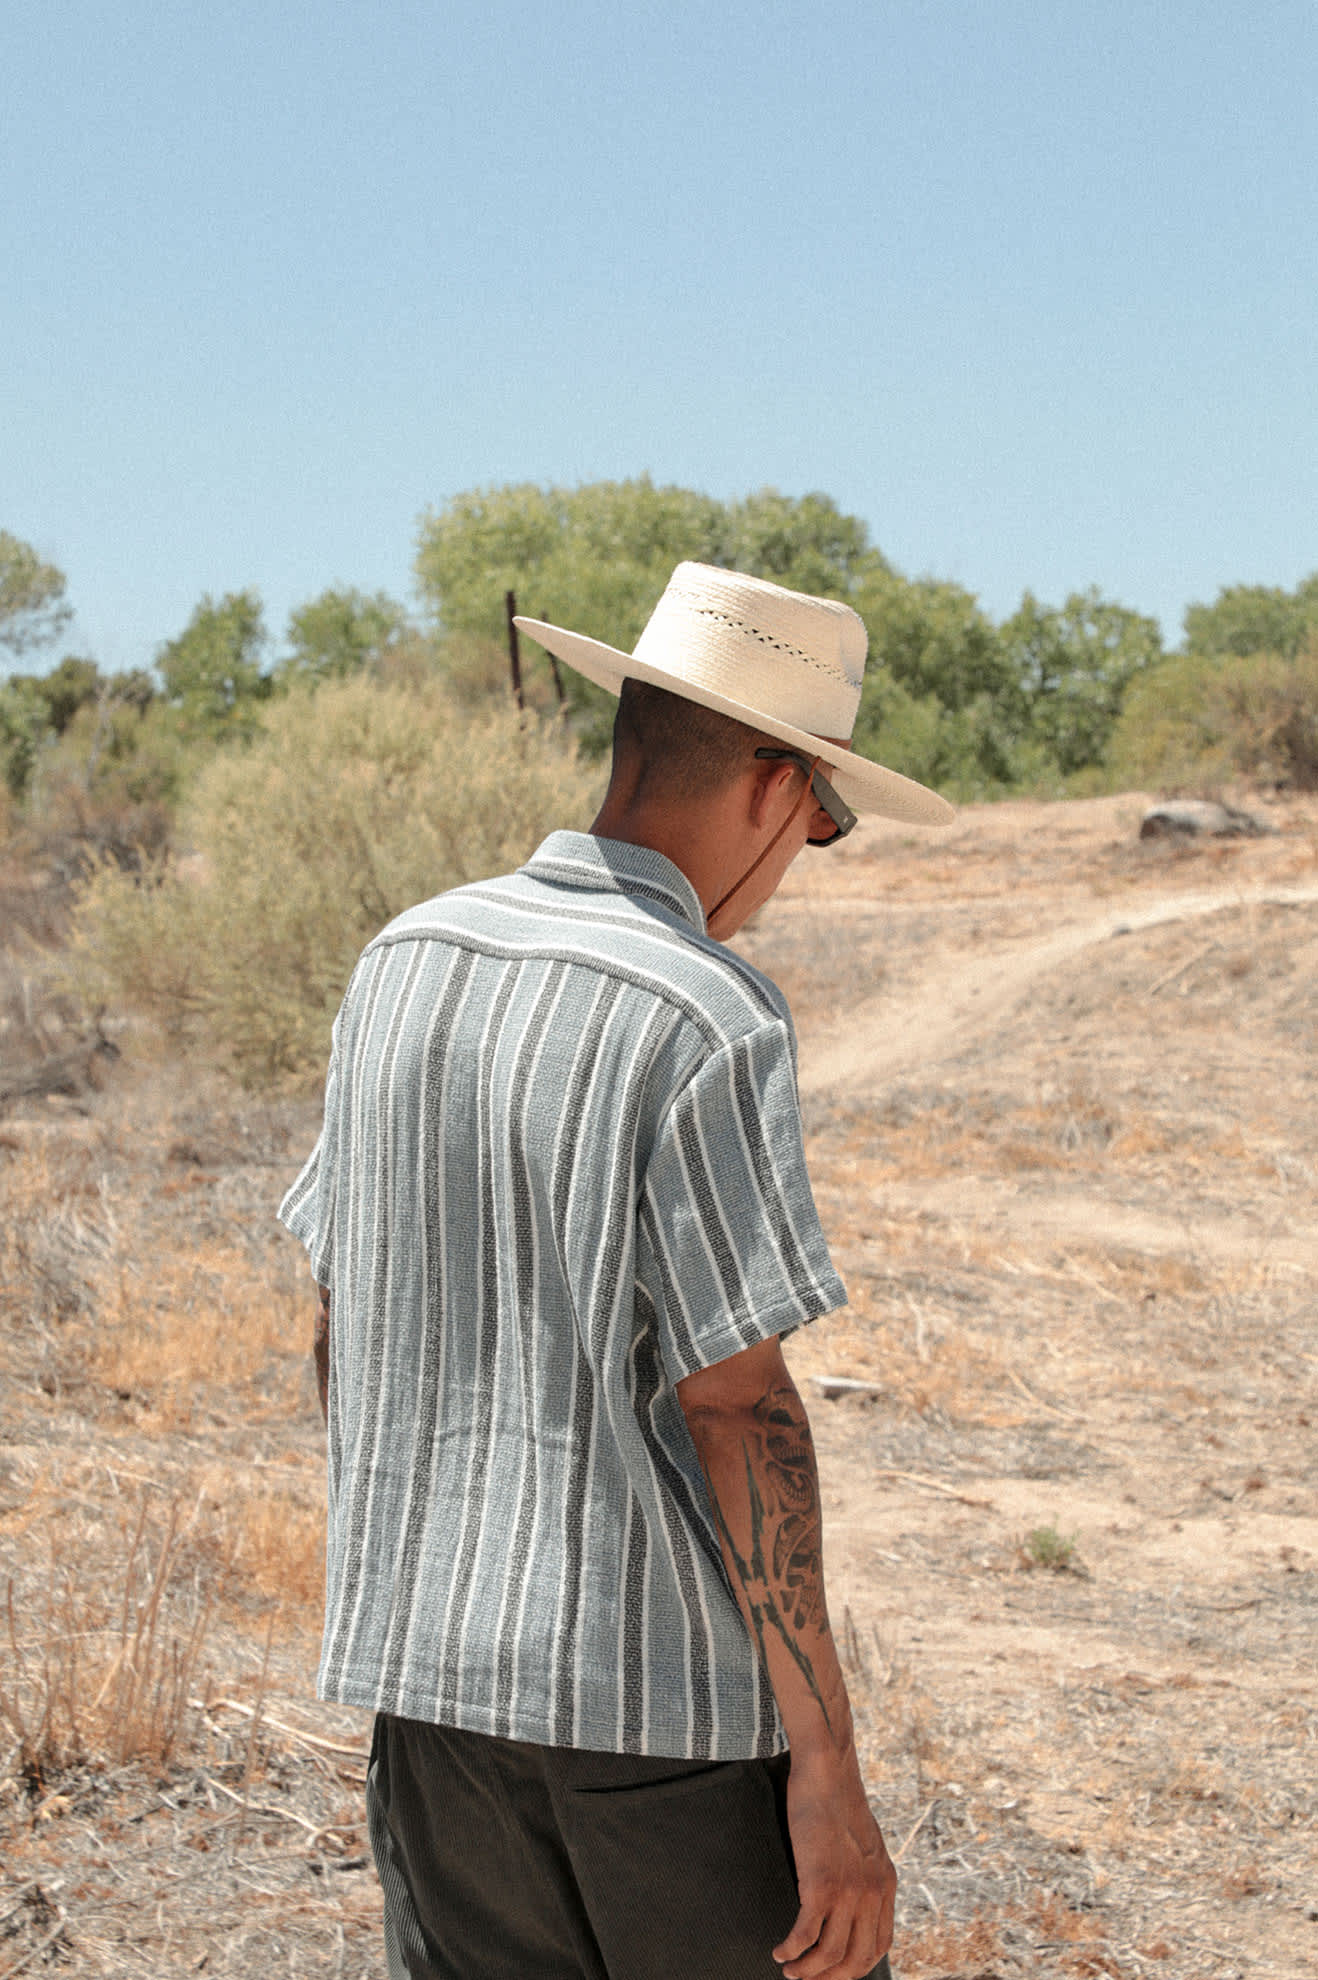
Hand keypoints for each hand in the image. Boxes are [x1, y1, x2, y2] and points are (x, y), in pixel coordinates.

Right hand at [774, 1751, 895, 1979]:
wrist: (827, 1770)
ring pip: (830, 1954)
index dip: (855, 1967)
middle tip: (807, 1979)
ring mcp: (849, 1891)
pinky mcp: (822, 1883)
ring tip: (789, 1970)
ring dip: (807, 1971)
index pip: (880, 1946)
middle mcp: (873, 1893)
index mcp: (886, 1884)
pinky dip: (791, 1949)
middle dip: (829, 1978)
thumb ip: (864, 1871)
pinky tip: (780, 1950)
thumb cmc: (837, 1799)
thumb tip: (849, 1895)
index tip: (833, 1972)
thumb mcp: (864, 1842)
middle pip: (857, 1959)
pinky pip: (806, 1934)